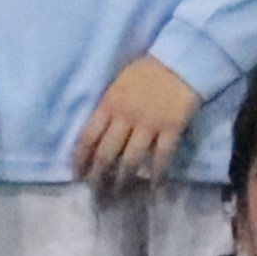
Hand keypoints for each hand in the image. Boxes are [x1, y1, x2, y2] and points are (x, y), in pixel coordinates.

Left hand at [70, 54, 201, 186]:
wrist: (180, 61)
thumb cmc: (145, 72)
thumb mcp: (117, 85)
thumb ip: (107, 109)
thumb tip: (95, 135)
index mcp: (109, 104)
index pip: (87, 137)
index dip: (80, 159)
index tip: (77, 175)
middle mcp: (125, 117)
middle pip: (106, 154)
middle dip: (98, 177)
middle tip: (96, 194)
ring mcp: (149, 124)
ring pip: (131, 160)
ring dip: (123, 180)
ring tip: (119, 194)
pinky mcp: (172, 128)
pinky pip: (163, 156)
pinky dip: (158, 174)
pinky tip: (155, 186)